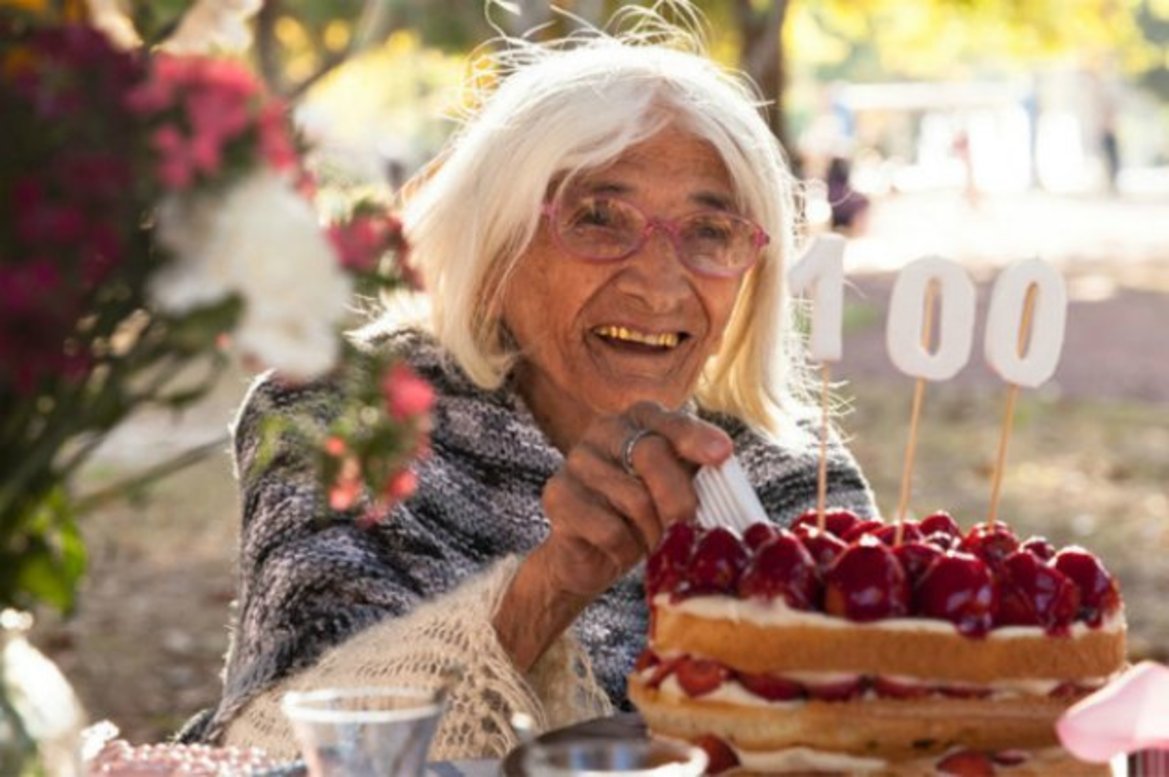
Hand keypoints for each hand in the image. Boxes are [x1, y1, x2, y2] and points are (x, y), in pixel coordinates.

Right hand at [494, 402, 731, 670]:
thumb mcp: (676, 491)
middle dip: (680, 500)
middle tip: (688, 527)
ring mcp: (576, 460)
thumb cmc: (643, 517)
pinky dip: (623, 549)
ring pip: (633, 499)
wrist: (590, 555)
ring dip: (652, 532)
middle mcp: (605, 430)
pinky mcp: (557, 495)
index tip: (723, 454)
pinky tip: (619, 550)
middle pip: (653, 455)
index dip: (695, 437)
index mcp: (639, 420)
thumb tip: (726, 471)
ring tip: (649, 541)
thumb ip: (697, 476)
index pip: (669, 421)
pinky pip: (608, 528)